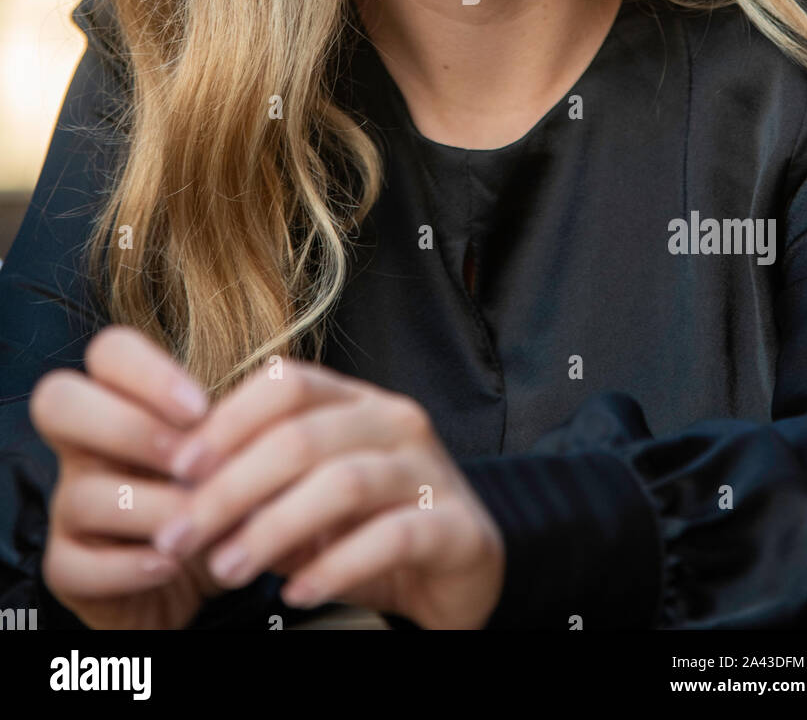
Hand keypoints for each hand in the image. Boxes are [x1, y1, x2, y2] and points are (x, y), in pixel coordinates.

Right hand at [29, 326, 232, 629]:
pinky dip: (127, 568)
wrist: (200, 569)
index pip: (110, 351)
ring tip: (198, 527)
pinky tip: (171, 565)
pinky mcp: (67, 566)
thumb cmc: (217, 491)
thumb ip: (235, 429)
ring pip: (82, 494)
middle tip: (188, 463)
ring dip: (150, 510)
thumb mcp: (229, 450)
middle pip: (57, 399)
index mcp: (123, 400)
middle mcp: (85, 444)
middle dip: (128, 427)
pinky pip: (74, 564)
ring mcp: (69, 504)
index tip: (201, 408)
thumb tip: (265, 418)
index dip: (149, 372)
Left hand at [150, 358, 505, 629]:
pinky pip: (390, 538)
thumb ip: (261, 483)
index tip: (176, 468)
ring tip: (228, 568)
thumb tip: (183, 491)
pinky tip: (295, 593)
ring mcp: (430, 470)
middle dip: (230, 488)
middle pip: (302, 435)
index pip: (287, 383)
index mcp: (357, 400)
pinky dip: (335, 566)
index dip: (227, 420)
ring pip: (342, 483)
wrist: (460, 567)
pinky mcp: (456, 526)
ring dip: (273, 528)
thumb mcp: (310, 494)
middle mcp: (396, 421)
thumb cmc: (371, 524)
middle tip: (182, 535)